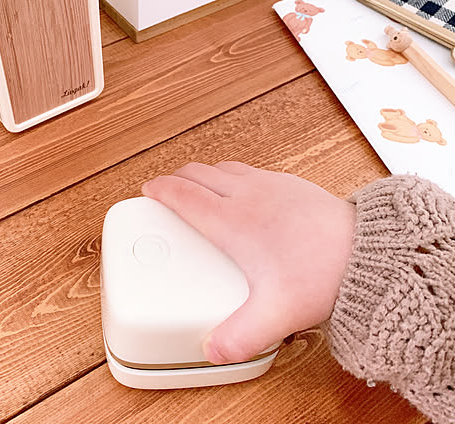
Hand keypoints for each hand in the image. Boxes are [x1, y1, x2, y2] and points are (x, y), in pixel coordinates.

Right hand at [142, 162, 355, 364]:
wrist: (368, 252)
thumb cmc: (323, 274)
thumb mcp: (277, 313)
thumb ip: (240, 336)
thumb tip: (213, 349)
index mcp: (233, 221)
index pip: (184, 195)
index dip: (161, 189)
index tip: (149, 189)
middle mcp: (247, 195)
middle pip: (199, 173)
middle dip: (177, 178)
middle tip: (168, 188)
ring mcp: (269, 184)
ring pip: (223, 167)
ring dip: (204, 174)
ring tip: (200, 186)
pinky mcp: (289, 183)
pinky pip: (248, 169)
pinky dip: (231, 175)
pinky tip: (243, 191)